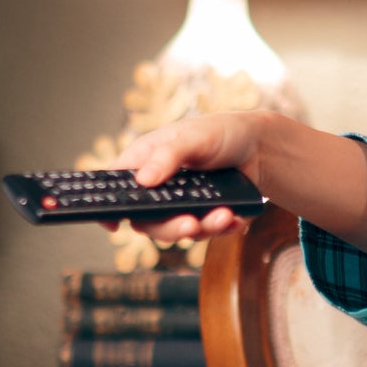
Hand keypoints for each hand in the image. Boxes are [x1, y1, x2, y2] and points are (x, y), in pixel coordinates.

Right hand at [111, 112, 270, 245]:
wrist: (258, 147)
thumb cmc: (218, 133)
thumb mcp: (193, 137)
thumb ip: (168, 156)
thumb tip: (143, 181)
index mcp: (145, 163)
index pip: (118, 188)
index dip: (109, 208)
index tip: (112, 224)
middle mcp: (158, 189)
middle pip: (147, 221)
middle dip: (170, 228)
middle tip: (191, 224)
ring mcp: (181, 206)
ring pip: (178, 231)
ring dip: (203, 228)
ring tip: (224, 215)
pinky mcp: (204, 217)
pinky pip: (208, 233)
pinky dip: (223, 228)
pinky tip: (236, 219)